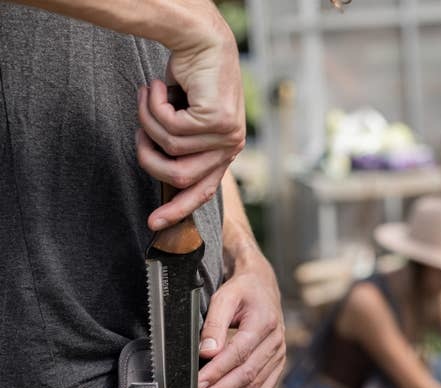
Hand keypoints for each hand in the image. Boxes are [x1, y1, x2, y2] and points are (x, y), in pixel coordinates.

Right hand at [136, 15, 245, 229]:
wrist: (201, 39)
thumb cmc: (189, 78)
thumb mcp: (183, 118)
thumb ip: (179, 146)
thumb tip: (162, 170)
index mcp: (223, 154)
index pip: (201, 192)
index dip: (176, 210)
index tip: (152, 223)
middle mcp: (230, 149)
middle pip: (179, 177)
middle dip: (148, 157)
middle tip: (138, 132)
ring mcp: (228, 136)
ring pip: (169, 149)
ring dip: (147, 121)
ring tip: (149, 97)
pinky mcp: (218, 121)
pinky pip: (169, 127)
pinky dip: (153, 104)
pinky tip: (159, 85)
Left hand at [196, 246, 285, 387]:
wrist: (262, 287)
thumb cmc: (242, 291)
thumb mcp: (225, 297)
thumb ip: (214, 324)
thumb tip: (207, 351)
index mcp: (264, 322)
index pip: (238, 354)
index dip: (216, 372)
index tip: (196, 385)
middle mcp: (276, 341)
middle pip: (247, 374)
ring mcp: (279, 354)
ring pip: (255, 385)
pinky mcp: (278, 364)